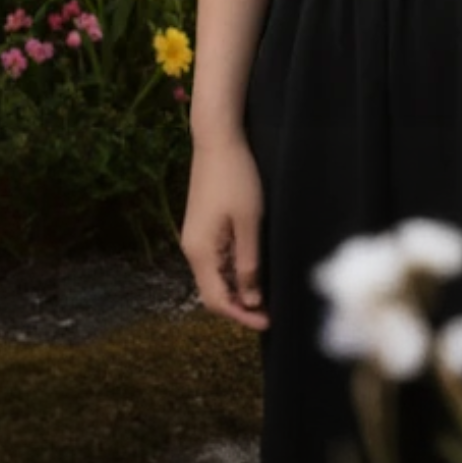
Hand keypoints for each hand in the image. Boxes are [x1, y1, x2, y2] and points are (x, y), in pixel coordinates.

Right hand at [180, 130, 269, 330]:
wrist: (217, 140)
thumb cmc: (236, 178)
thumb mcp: (249, 222)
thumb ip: (248, 263)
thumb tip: (251, 299)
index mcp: (200, 252)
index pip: (216, 300)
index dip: (241, 316)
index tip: (268, 322)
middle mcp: (191, 249)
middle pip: (212, 291)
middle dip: (239, 306)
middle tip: (269, 311)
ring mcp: (194, 237)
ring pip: (214, 276)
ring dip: (236, 289)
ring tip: (265, 293)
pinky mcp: (201, 226)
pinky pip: (215, 259)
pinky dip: (232, 271)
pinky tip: (252, 268)